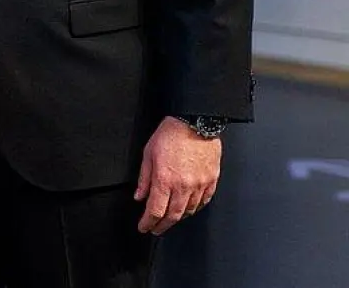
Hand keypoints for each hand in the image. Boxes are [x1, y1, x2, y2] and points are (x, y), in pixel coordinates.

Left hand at [135, 116, 221, 234]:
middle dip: (162, 226)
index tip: (144, 227)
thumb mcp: (148, 154)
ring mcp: (200, 184)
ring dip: (178, 218)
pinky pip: (204, 201)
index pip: (155, 210)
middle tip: (156, 229)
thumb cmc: (170, 134)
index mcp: (165, 179)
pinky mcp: (211, 180)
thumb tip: (139, 196)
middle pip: (173, 215)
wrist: (195, 122)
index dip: (148, 222)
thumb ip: (144, 179)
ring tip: (170, 219)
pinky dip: (195, 208)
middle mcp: (183, 185)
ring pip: (189, 210)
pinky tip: (189, 208)